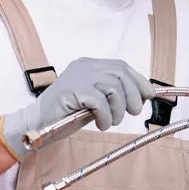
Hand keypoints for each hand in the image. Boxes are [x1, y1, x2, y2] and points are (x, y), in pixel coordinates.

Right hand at [0, 57, 154, 160]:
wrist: (37, 124)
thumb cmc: (68, 114)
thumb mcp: (96, 101)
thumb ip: (114, 95)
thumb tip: (143, 96)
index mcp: (91, 65)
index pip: (122, 67)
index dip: (139, 81)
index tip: (150, 95)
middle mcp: (85, 66)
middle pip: (120, 74)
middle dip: (133, 94)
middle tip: (133, 112)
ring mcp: (78, 76)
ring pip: (113, 87)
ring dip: (118, 108)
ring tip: (112, 121)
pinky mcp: (73, 90)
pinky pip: (99, 101)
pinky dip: (105, 115)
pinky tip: (101, 124)